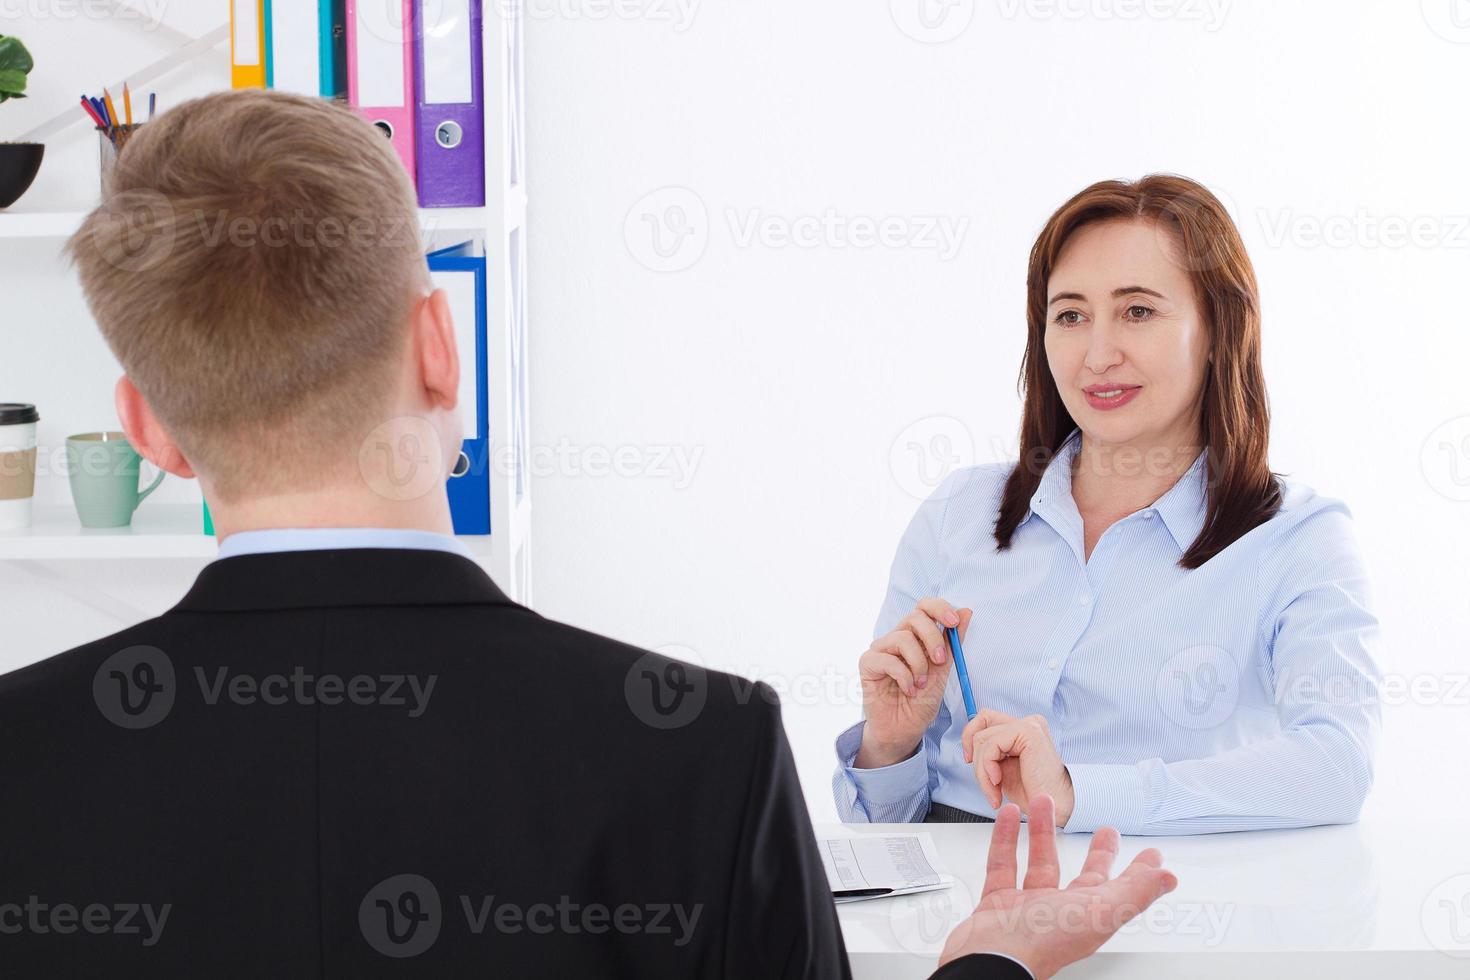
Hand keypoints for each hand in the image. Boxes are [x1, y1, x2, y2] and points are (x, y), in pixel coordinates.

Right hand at [854, 598, 971, 768]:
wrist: (904, 729)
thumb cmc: (921, 701)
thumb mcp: (943, 671)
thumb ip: (952, 643)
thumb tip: (966, 611)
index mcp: (915, 636)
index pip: (924, 607)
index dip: (939, 608)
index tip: (954, 622)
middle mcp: (896, 638)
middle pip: (914, 617)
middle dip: (933, 638)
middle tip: (940, 661)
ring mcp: (880, 649)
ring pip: (902, 638)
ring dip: (919, 664)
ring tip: (921, 684)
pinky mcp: (867, 663)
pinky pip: (888, 660)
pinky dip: (904, 677)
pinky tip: (908, 690)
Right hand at [937, 796, 1177, 979]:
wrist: (989, 958)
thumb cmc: (1042, 943)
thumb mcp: (1098, 913)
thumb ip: (1133, 893)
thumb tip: (1168, 877)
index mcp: (1090, 915)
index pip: (1122, 889)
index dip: (1139, 872)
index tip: (1152, 855)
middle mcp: (1061, 911)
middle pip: (1084, 877)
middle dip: (1097, 853)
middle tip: (1107, 831)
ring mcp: (1028, 907)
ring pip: (1040, 863)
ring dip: (1042, 831)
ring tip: (1043, 802)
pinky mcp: (997, 901)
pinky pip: (1002, 864)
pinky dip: (1003, 838)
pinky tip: (1007, 817)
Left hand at [961, 710, 1073, 826]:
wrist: (1052, 806)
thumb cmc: (1032, 791)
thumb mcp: (1003, 767)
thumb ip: (990, 752)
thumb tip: (968, 746)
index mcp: (1022, 729)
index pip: (985, 718)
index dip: (969, 737)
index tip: (969, 760)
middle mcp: (1028, 723)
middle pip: (981, 725)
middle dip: (976, 759)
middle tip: (987, 783)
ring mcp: (1029, 725)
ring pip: (982, 739)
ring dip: (982, 772)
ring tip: (994, 791)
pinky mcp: (1028, 732)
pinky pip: (991, 746)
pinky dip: (987, 769)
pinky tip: (998, 783)